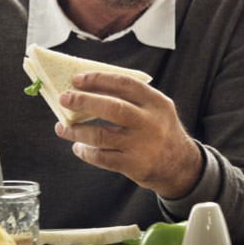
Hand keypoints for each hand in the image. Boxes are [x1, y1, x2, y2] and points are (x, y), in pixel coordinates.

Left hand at [54, 71, 201, 198]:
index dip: (99, 79)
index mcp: (156, 102)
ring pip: (100, 135)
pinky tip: (79, 147)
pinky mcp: (133, 165)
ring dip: (76, 131)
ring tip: (63, 127)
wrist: (180, 165)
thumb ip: (133, 99)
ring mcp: (141, 145)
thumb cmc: (160, 131)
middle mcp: (150, 122)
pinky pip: (101, 157)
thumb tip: (91, 89)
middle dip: (83, 101)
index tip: (78, 79)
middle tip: (64, 98)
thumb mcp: (157, 109)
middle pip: (112, 107)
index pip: (125, 84)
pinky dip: (85, 151)